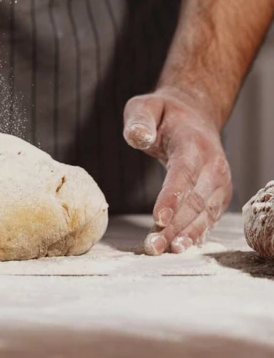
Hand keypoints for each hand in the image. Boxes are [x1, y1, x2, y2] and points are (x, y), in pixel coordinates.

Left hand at [123, 87, 231, 254]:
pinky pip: (208, 218)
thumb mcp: (145, 107)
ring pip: (203, 214)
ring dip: (183, 236)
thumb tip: (138, 136)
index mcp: (194, 143)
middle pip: (195, 201)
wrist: (193, 115)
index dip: (172, 197)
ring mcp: (219, 182)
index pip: (184, 173)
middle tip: (152, 246)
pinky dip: (194, 234)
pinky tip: (179, 247)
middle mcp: (213, 165)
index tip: (159, 219)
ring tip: (162, 250)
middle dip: (174, 226)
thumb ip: (139, 121)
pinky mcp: (218, 195)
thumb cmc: (163, 114)